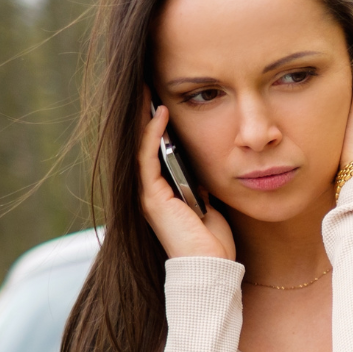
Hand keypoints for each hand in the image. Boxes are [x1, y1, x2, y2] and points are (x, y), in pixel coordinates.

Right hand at [138, 92, 235, 260]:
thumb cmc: (212, 243)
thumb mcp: (208, 207)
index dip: (156, 126)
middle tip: (146, 84)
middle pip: (142, 144)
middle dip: (142, 115)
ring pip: (140, 146)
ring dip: (143, 117)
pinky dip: (153, 134)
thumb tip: (200, 172)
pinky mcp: (152, 196)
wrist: (209, 267)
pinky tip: (160, 114)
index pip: (154, 152)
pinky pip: (148, 157)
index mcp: (163, 194)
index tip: (162, 100)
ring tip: (146, 89)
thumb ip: (199, 189)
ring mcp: (148, 194)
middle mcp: (150, 192)